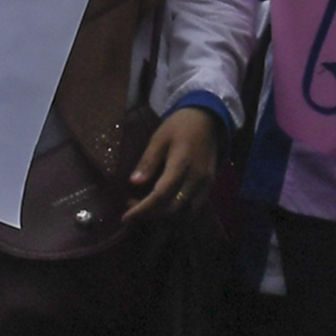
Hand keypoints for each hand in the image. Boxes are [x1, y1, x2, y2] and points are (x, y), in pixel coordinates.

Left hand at [126, 103, 220, 218]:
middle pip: (173, 208)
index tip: (125, 217)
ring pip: (186, 212)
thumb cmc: (180, 125)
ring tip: (149, 208)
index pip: (161, 195)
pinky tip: (166, 205)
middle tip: (133, 206)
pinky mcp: (210, 184)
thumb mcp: (159, 138)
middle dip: (151, 213)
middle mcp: (196, 178)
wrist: (208, 118)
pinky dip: (179, 212)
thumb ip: (148, 161)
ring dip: (166, 216)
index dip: (142, 209)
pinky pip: (195, 206)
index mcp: (181, 164)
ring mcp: (206, 183)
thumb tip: (134, 183)